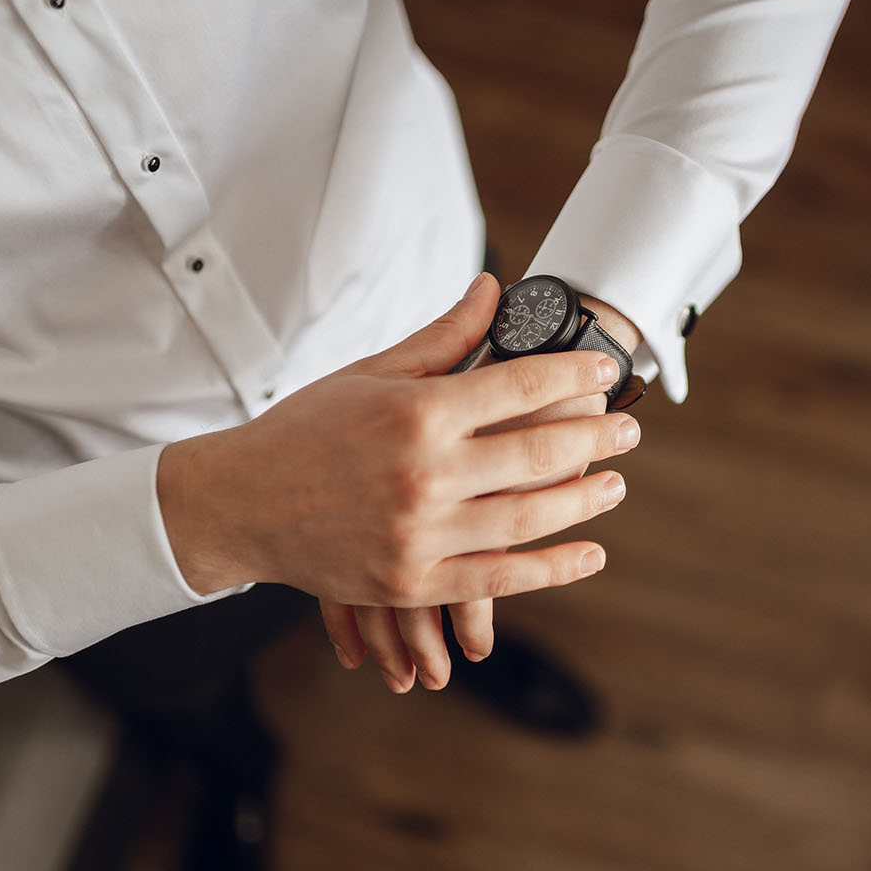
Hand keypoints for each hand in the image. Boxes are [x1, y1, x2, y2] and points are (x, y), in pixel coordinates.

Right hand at [157, 274, 640, 688]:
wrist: (240, 504)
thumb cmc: (305, 431)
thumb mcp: (370, 372)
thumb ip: (441, 338)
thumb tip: (492, 289)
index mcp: (417, 413)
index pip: (519, 386)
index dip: (572, 378)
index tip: (604, 374)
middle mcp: (424, 474)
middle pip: (537, 454)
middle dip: (595, 439)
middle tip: (630, 429)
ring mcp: (421, 534)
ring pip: (529, 519)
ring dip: (585, 500)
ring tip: (616, 483)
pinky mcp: (414, 581)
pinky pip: (500, 579)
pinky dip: (553, 569)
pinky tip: (591, 553)